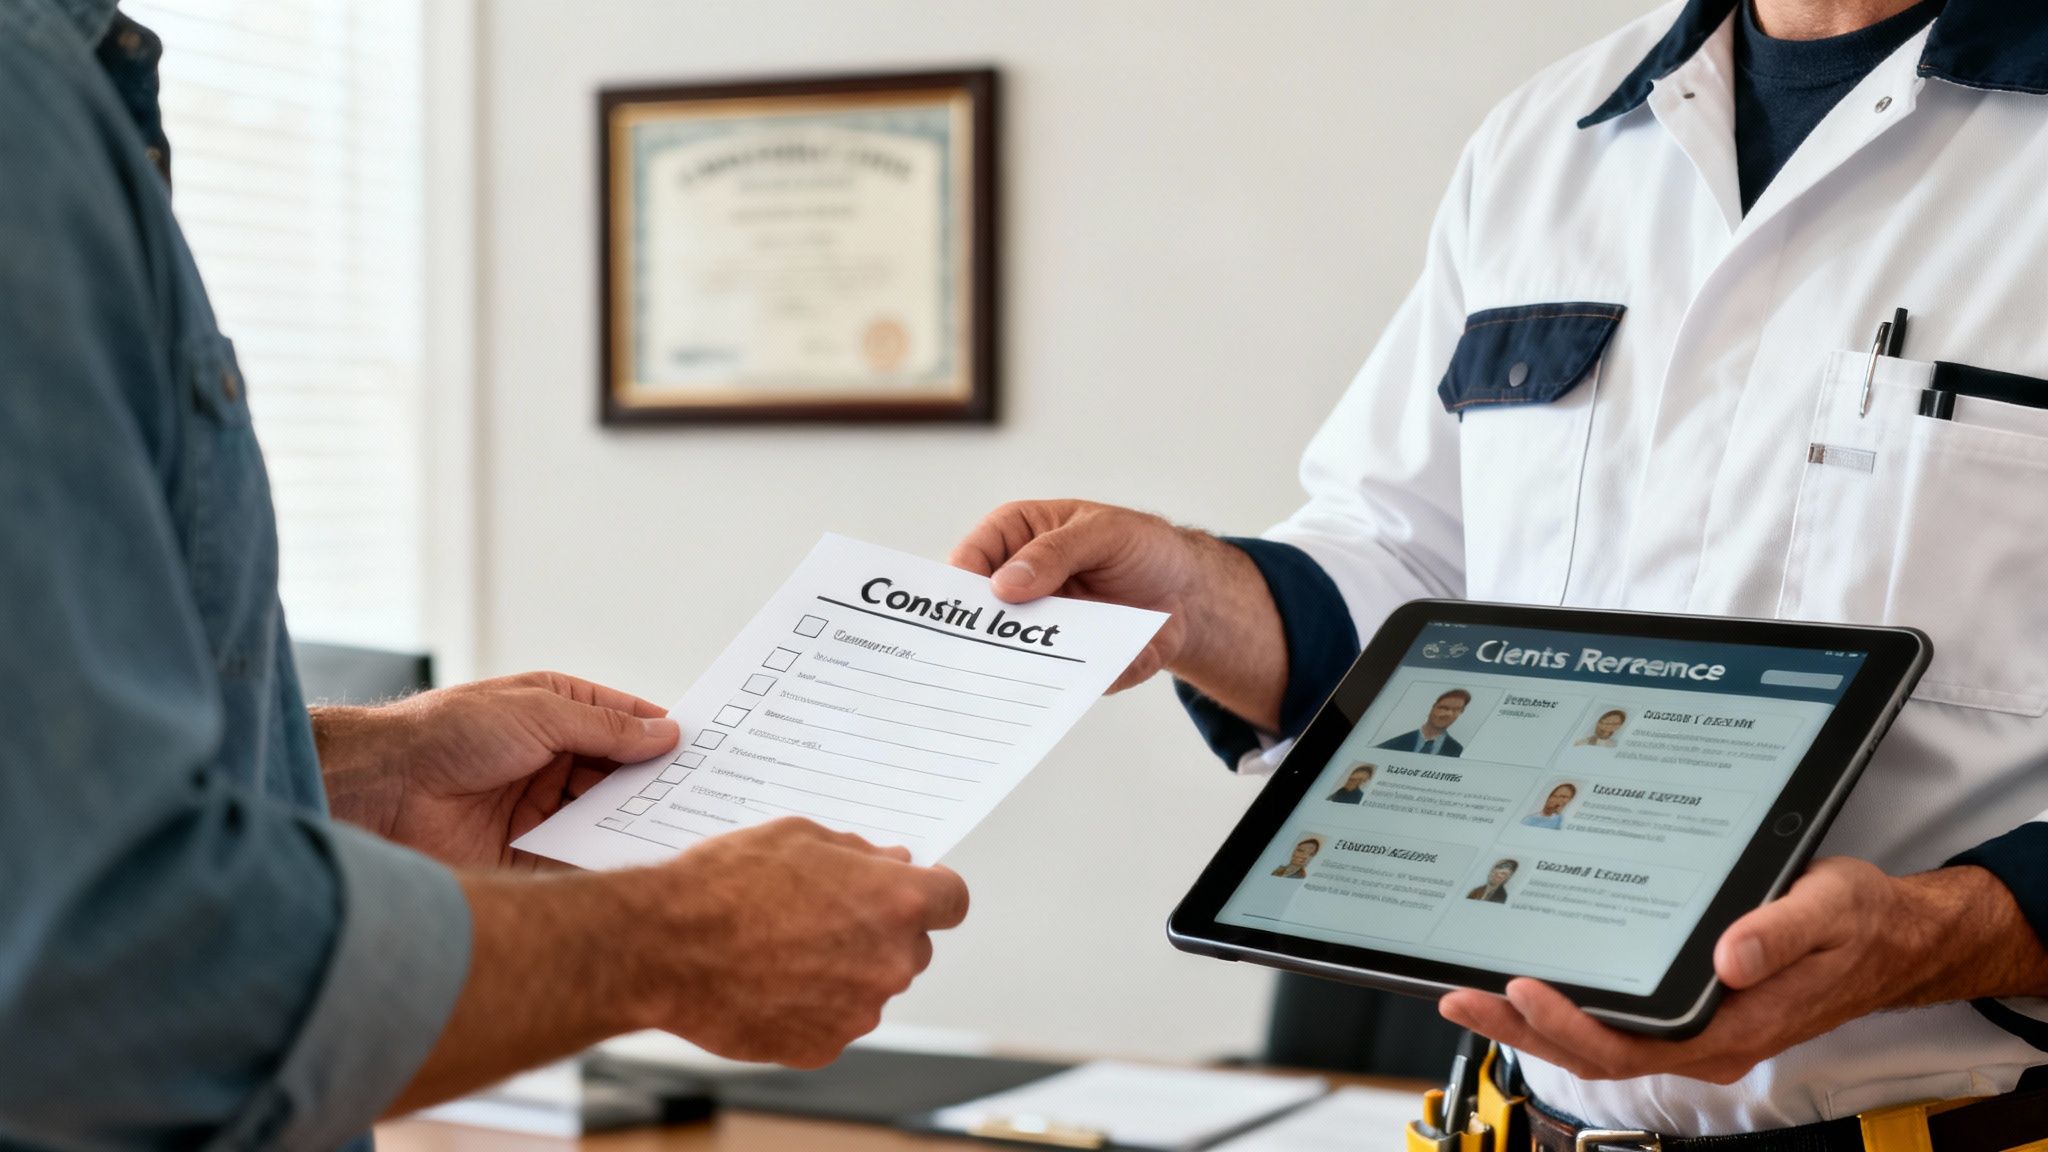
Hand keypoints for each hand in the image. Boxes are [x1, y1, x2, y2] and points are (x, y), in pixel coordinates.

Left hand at [316, 671, 679, 868]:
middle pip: (621, 773)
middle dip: (658, 782)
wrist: (382, 791)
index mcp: (556, 712)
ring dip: (636, 821)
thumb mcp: (540, 713)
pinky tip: (638, 859)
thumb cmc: (448, 732)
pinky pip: (579, 854)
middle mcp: (553, 760)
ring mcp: (541, 807)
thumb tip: (664, 733)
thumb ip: (606, 729)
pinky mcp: (527, 852)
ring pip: (606, 815)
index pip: (624, 723)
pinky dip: (606, 856)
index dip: (662, 734)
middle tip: (706, 794)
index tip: (708, 748)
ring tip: (684, 827)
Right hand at [627, 818, 970, 1066]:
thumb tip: (891, 861)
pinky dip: (813, 1007)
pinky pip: (834, 1021)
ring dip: (845, 970)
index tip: (914, 891)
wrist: (665, 946)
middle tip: (825, 916)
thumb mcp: (799, 837)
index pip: (952, 900)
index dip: (932, 892)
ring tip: (784, 949)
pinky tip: (771, 982)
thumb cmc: (726, 885)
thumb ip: (860, 853)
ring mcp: (860, 1010)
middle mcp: (890, 960)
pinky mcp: (824, 1046)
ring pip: (871, 986)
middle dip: (881, 931)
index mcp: (896, 901)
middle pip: (913, 946)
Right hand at [950, 500, 1280, 709]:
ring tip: (1029, 677)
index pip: (969, 560)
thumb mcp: (1103, 533)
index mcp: (1015, 539)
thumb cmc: (1141, 546)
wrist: (1189, 593)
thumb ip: (1055, 553)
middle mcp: (1018, 586)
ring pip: (1009, 656)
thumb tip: (1004, 585)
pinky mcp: (1063, 663)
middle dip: (980, 637)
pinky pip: (1053, 683)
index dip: (960, 587)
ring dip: (1018, 669)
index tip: (962, 613)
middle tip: (980, 656)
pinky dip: (1065, 688)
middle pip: (980, 616)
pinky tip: (1081, 684)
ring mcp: (1038, 628)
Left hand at [1437, 858, 2031, 1083]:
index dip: (1573, 1025)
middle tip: (1461, 997)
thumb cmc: (1858, 924)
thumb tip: (1728, 959)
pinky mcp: (1688, 1014)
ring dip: (1530, 1024)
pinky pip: (1613, 1023)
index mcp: (1733, 1028)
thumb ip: (1780, 934)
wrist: (1890, 939)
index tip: (1525, 987)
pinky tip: (1524, 986)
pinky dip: (1562, 1011)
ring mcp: (1694, 1032)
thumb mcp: (1828, 909)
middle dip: (1523, 1029)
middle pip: (1597, 1052)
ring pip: (1597, 1043)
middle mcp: (1706, 1041)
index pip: (1634, 1045)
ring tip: (1467, 997)